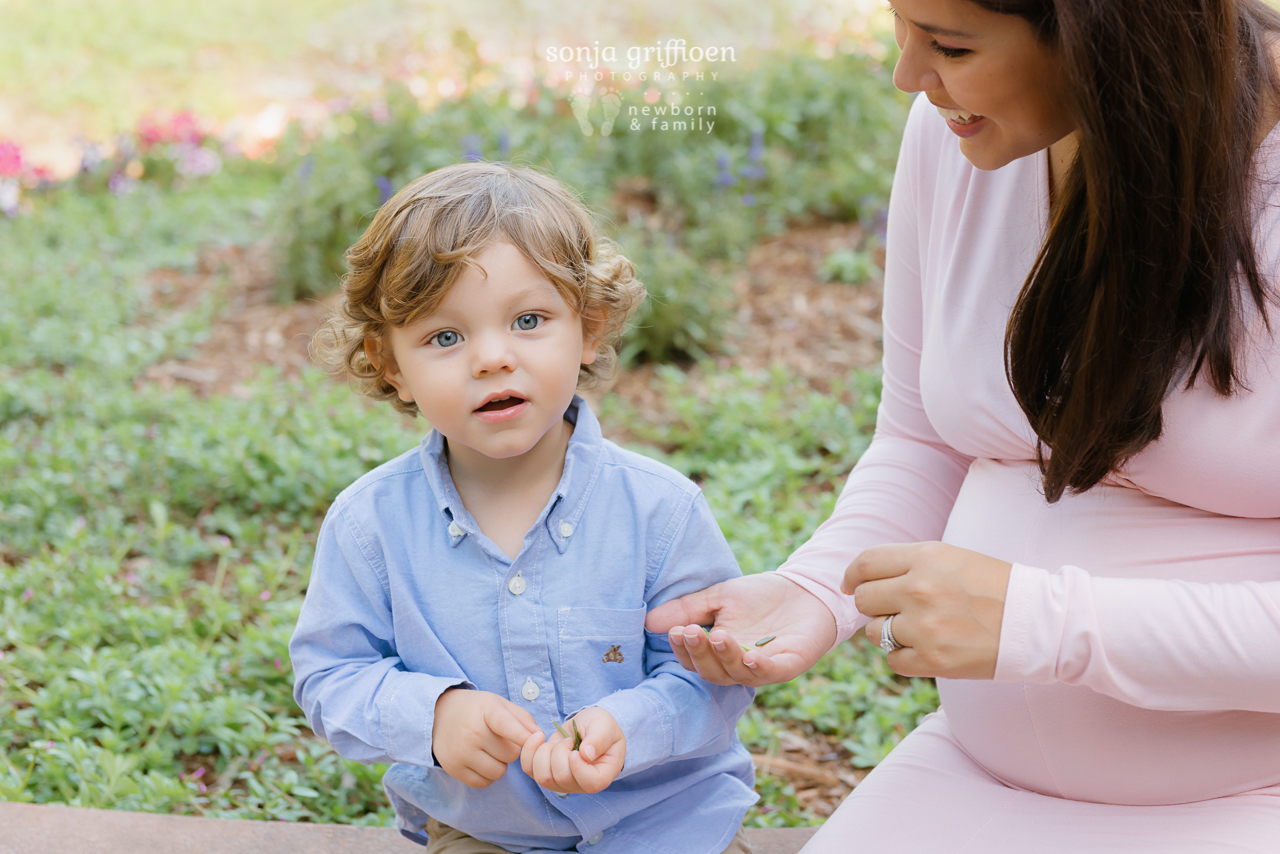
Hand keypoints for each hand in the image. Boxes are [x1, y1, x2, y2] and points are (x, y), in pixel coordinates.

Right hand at [432, 688, 539, 787]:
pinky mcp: (453, 768)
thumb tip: (539, 736)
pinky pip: (483, 783)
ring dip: (500, 764)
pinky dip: (487, 776)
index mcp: (486, 710)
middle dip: (511, 750)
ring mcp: (461, 751)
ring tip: (490, 751)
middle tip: (499, 741)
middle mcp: (472, 732)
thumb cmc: (476, 709)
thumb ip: (522, 717)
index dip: (524, 736)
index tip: (537, 740)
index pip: (507, 725)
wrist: (439, 714)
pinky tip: (480, 761)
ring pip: (499, 771)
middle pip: (510, 754)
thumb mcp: (498, 703)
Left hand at [520, 706, 625, 793]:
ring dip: (545, 752)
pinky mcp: (545, 774)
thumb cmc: (601, 727)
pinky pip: (529, 769)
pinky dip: (529, 751)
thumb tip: (586, 754)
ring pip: (542, 777)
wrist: (587, 726)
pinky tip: (540, 738)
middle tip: (569, 739)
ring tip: (557, 741)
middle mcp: (580, 785)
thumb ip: (599, 739)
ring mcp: (561, 783)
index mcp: (602, 775)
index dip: (579, 767)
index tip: (576, 749)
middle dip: (560, 752)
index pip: (590, 783)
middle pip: (562, 778)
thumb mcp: (605, 726)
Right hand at [644, 573, 836, 686]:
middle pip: (713, 673)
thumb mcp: (719, 597)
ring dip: (725, 658)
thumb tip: (649, 622)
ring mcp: (765, 667)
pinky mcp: (790, 664)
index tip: (676, 631)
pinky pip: (771, 672)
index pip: (695, 660)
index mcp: (720, 653)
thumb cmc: (761, 597)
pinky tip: (749, 655)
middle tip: (691, 632)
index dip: (683, 650)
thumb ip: (688, 609)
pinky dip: (758, 667)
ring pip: (738, 674)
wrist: (806, 589)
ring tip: (718, 636)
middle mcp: (739, 665)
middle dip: (700, 654)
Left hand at [844, 542, 1011, 679]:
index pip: (865, 564)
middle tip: (896, 610)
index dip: (853, 576)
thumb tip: (858, 580)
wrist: (1037, 622)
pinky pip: (893, 660)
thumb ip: (907, 564)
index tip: (851, 586)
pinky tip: (928, 648)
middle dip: (874, 606)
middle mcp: (919, 589)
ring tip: (920, 629)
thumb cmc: (993, 587)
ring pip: (874, 632)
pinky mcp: (933, 659)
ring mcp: (924, 626)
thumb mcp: (951, 558)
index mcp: (925, 558)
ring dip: (889, 633)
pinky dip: (905, 657)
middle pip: (864, 599)